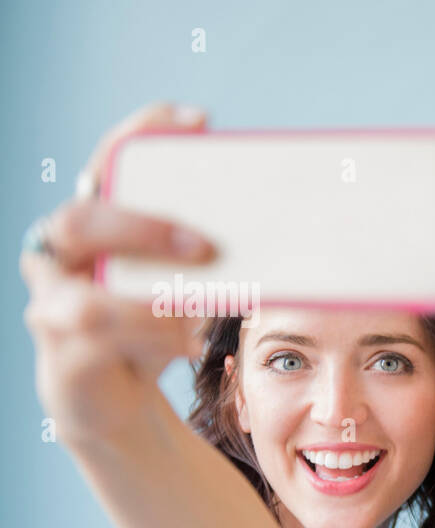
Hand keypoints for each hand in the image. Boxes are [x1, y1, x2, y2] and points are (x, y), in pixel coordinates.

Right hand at [20, 102, 216, 442]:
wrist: (113, 404)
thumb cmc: (151, 333)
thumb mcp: (182, 290)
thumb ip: (208, 261)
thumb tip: (289, 235)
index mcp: (92, 226)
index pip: (106, 163)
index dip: (142, 134)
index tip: (199, 122)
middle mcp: (59, 260)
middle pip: (81, 222)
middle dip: (144, 230)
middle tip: (204, 247)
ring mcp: (51, 309)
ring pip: (88, 303)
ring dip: (155, 309)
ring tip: (204, 318)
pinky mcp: (63, 361)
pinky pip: (100, 350)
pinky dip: (152, 344)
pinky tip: (191, 346)